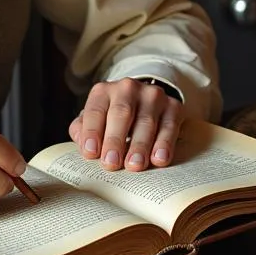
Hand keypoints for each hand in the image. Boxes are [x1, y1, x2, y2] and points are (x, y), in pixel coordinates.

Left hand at [68, 78, 182, 172]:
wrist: (145, 100)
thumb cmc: (113, 116)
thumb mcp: (96, 118)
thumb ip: (83, 130)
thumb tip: (84, 146)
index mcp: (103, 91)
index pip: (95, 110)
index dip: (92, 132)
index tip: (90, 153)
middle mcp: (127, 88)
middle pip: (121, 114)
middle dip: (115, 140)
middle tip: (111, 163)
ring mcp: (152, 95)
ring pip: (146, 121)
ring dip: (139, 146)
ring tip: (134, 166)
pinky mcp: (173, 106)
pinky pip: (169, 126)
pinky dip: (164, 144)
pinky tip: (159, 159)